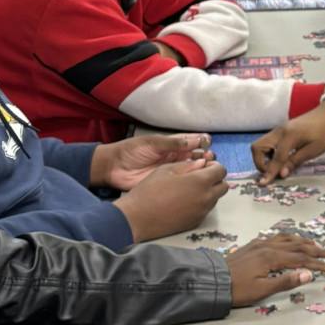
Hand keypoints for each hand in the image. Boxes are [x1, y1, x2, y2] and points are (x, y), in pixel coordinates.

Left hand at [90, 133, 213, 189]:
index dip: (201, 141)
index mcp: (171, 145)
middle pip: (195, 156)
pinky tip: (199, 181)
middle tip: (209, 158)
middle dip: (204, 156)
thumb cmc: (131, 151)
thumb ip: (171, 143)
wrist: (114, 168)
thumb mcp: (151, 143)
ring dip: (201, 168)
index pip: (191, 142)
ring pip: (191, 170)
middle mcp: (174, 157)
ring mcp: (172, 171)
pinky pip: (182, 182)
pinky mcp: (167, 183)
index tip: (208, 143)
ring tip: (207, 168)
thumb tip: (193, 141)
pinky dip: (192, 182)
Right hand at [114, 157, 226, 240]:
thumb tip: (201, 163)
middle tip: (200, 176)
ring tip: (190, 189)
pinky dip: (201, 203)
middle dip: (215, 179)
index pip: (221, 171)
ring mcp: (202, 212)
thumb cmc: (149, 191)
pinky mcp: (195, 222)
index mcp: (200, 181)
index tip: (204, 166)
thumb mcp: (167, 170)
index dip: (214, 166)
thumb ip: (188, 165)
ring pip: (215, 199)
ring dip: (209, 191)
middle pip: (223, 186)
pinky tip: (185, 201)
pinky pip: (205, 210)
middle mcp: (205, 198)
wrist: (137, 217)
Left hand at [226, 231, 324, 306]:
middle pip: (298, 246)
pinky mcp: (253, 244)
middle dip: (315, 250)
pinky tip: (290, 241)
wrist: (213, 280)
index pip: (302, 259)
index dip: (318, 264)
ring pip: (287, 238)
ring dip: (303, 241)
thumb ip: (286, 281)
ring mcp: (260, 243)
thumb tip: (309, 274)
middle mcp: (268, 246)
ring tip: (315, 245)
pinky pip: (276, 237)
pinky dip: (289, 238)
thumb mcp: (262, 290)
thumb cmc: (238, 289)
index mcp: (272, 257)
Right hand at [252, 100, 324, 182]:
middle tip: (272, 172)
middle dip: (260, 163)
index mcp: (289, 136)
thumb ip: (295, 161)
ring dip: (262, 158)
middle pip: (257, 148)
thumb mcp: (313, 150)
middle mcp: (279, 131)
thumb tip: (281, 174)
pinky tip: (279, 158)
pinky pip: (266, 143)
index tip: (264, 184)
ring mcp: (278, 130)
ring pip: (259, 145)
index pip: (275, 157)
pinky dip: (267, 153)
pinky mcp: (280, 131)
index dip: (269, 172)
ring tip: (276, 166)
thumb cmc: (324, 133)